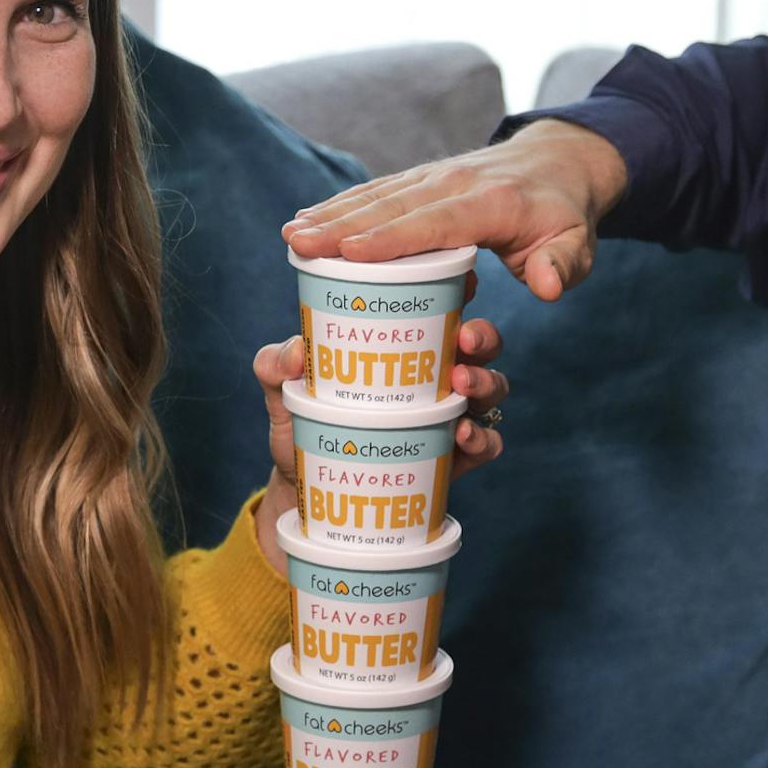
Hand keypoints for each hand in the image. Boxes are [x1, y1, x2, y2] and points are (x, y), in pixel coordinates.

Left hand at [251, 306, 508, 571]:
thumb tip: (296, 352)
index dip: (461, 288)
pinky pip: (486, 444)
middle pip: (480, 343)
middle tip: (464, 338)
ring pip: (491, 387)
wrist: (307, 487)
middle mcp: (437, 373)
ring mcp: (451, 414)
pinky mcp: (455, 457)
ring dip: (485, 380)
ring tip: (461, 383)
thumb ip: (276, 365)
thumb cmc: (304, 423)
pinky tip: (463, 434)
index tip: (462, 280)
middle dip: (482, 335)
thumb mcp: (283, 391)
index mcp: (405, 344)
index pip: (442, 307)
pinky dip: (482, 438)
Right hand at [281, 119, 628, 303]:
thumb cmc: (566, 215)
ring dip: (332, 213)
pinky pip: (378, 191)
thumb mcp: (578, 245)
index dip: (392, 237)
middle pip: (393, 207)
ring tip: (291, 233)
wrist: (561, 162)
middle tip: (296, 244)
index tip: (349, 251)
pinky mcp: (422, 178)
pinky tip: (310, 218)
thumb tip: (545, 286)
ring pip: (378, 195)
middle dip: (342, 225)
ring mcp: (435, 176)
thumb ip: (563, 266)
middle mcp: (456, 183)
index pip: (436, 222)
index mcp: (492, 203)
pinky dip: (342, 204)